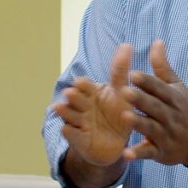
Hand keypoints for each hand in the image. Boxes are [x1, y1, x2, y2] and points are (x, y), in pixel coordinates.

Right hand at [52, 44, 133, 165]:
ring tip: (59, 107)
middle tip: (70, 92)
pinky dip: (70, 133)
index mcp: (92, 93)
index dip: (83, 85)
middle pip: (76, 100)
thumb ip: (120, 71)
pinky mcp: (80, 140)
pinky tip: (66, 129)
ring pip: (70, 115)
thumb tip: (127, 44)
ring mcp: (80, 123)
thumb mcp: (121, 93)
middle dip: (73, 97)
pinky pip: (73, 136)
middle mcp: (83, 106)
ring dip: (65, 111)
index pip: (86, 87)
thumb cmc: (116, 113)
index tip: (80, 82)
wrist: (114, 144)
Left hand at [121, 40, 187, 165]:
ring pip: (152, 129)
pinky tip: (126, 153)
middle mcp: (171, 117)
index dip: (147, 81)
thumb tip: (156, 41)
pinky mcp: (161, 152)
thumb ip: (162, 67)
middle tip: (124, 91)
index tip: (133, 73)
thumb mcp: (176, 87)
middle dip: (141, 99)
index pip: (160, 88)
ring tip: (124, 116)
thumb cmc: (183, 109)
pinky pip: (149, 153)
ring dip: (139, 123)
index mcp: (174, 98)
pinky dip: (139, 154)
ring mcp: (167, 135)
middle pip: (155, 107)